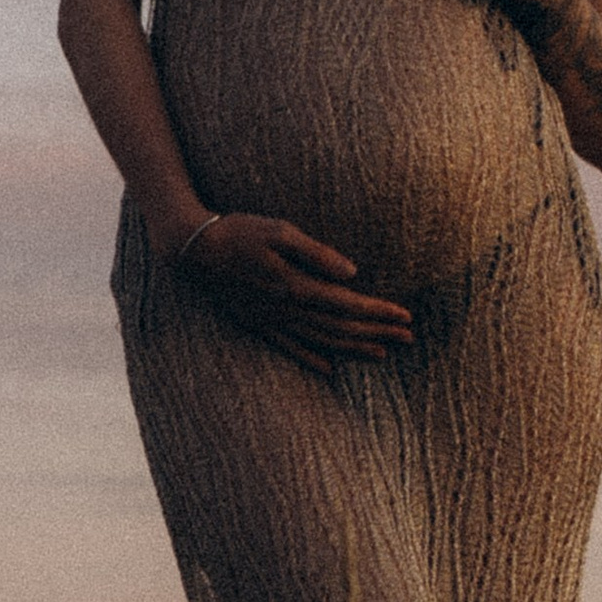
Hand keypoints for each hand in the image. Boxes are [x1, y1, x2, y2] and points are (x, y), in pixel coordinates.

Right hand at [174, 212, 413, 374]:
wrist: (192, 251)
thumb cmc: (238, 232)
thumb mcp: (279, 231)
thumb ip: (317, 254)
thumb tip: (352, 272)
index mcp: (297, 286)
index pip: (349, 304)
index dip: (380, 312)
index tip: (406, 317)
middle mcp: (288, 311)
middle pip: (342, 329)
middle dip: (378, 334)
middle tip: (408, 339)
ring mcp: (271, 322)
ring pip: (322, 343)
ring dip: (354, 350)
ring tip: (383, 355)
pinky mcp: (257, 325)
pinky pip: (290, 350)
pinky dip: (313, 360)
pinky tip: (331, 370)